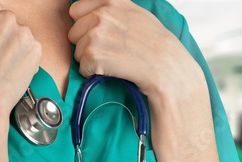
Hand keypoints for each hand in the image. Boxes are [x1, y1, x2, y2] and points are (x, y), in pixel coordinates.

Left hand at [68, 0, 201, 98]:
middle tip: (112, 53)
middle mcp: (102, 14)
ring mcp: (96, 34)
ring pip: (77, 51)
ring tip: (115, 62)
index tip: (103, 37)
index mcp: (112, 1)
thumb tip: (96, 12)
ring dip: (91, 61)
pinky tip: (113, 71)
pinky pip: (82, 67)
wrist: (168, 68)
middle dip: (87, 44)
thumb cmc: (158, 47)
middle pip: (74, 33)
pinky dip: (94, 74)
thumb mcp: (139, 16)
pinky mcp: (93, 54)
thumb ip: (117, 10)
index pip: (77, 10)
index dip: (86, 26)